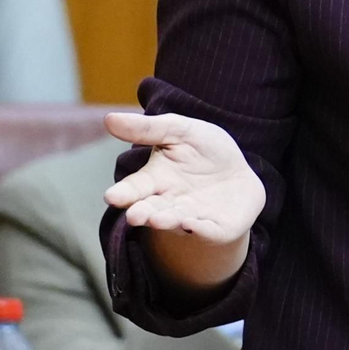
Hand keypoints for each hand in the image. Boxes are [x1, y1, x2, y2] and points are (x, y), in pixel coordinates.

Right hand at [103, 112, 264, 244]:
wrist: (239, 171)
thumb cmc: (203, 150)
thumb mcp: (179, 131)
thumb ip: (148, 128)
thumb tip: (109, 118)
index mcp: (155, 180)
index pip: (134, 188)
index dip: (124, 193)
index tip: (112, 196)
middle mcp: (168, 204)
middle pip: (151, 210)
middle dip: (143, 213)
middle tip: (134, 215)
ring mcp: (192, 218)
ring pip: (177, 222)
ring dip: (167, 222)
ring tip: (158, 220)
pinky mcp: (217, 229)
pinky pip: (209, 231)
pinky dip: (201, 230)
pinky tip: (192, 225)